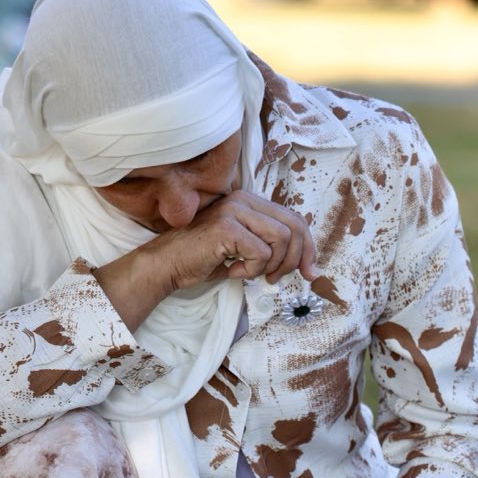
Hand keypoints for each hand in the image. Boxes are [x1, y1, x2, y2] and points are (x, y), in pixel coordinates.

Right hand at [145, 190, 317, 291]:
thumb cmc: (204, 259)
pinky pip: (260, 252)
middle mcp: (243, 199)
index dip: (308, 248)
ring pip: (281, 239)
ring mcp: (234, 210)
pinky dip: (251, 269)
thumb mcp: (245, 249)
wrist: (167, 265)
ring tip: (249, 272)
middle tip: (276, 278)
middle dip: (295, 259)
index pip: (295, 220)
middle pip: (294, 228)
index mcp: (250, 202)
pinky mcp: (226, 227)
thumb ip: (271, 246)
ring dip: (271, 265)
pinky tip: (233, 270)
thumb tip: (308, 264)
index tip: (310, 272)